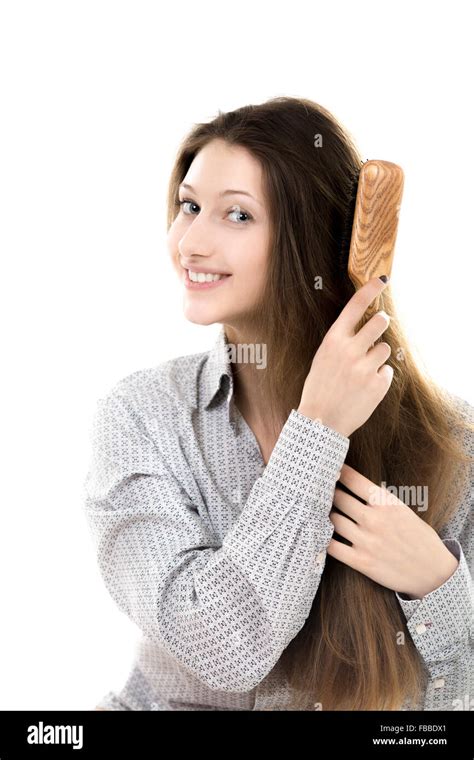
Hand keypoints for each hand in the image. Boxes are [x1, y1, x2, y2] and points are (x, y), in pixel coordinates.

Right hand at [298, 276, 392, 436]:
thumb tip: (366, 328)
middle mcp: (350, 351)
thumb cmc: (319, 389)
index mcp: (333, 341)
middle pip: (379, 322)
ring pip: (385, 348)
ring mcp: (365, 368)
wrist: (320, 422)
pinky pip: (387, 371)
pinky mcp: (378, 384)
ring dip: (377, 357)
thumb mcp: (322, 360)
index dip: (370, 290)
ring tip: (361, 372)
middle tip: (379, 326)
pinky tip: (365, 388)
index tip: (382, 280)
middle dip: (381, 322)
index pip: (354, 307)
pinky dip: (379, 377)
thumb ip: (342, 343)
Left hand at [326, 463, 458, 598]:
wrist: (434, 573)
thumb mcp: (404, 511)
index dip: (339, 472)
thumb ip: (381, 500)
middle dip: (328, 493)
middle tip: (319, 491)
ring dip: (325, 515)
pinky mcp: (362, 562)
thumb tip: (357, 486)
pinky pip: (332, 547)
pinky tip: (321, 534)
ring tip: (319, 511)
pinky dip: (324, 539)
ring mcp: (367, 541)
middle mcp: (375, 520)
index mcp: (387, 504)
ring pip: (333, 520)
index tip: (330, 468)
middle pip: (338, 498)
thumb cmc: (419, 538)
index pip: (354, 481)